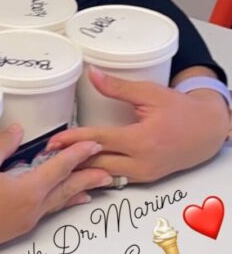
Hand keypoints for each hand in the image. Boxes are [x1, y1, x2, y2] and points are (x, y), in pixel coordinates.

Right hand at [0, 125, 112, 253]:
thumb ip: (3, 145)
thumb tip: (19, 131)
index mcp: (27, 190)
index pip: (59, 168)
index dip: (77, 154)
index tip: (94, 143)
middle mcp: (32, 209)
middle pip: (66, 189)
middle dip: (88, 177)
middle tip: (110, 168)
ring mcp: (24, 222)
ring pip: (58, 203)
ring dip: (77, 192)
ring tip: (95, 189)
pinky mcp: (14, 229)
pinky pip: (47, 212)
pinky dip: (60, 203)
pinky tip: (61, 203)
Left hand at [44, 66, 229, 183]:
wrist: (208, 131)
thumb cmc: (183, 111)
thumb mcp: (150, 93)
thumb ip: (118, 88)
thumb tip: (92, 75)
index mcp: (142, 140)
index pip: (99, 141)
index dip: (73, 141)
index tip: (53, 142)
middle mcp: (142, 162)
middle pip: (97, 164)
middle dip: (70, 161)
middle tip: (45, 156)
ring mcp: (145, 174)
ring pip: (105, 175)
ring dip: (82, 170)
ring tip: (57, 166)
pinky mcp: (146, 178)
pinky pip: (117, 178)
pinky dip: (98, 174)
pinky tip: (82, 171)